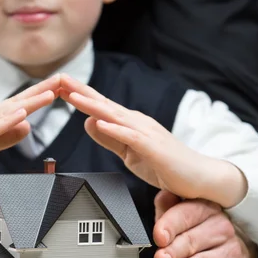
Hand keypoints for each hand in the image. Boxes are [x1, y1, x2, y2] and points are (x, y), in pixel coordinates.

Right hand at [0, 75, 60, 189]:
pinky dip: (7, 121)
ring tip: (54, 91)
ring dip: (31, 101)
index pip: (19, 106)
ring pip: (7, 111)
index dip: (41, 96)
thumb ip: (3, 138)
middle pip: (17, 102)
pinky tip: (22, 114)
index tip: (63, 88)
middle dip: (44, 90)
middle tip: (67, 78)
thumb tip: (26, 126)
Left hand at [58, 74, 247, 208]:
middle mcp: (137, 123)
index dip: (79, 96)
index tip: (58, 86)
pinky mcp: (153, 148)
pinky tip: (99, 122)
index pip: (100, 107)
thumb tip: (89, 123)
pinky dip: (113, 129)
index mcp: (130, 124)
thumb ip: (109, 139)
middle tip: (59, 79)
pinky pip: (130, 137)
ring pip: (114, 116)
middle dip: (80, 91)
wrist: (199, 178)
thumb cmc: (166, 166)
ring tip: (72, 95)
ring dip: (92, 104)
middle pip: (104, 104)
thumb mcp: (129, 154)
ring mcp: (146, 133)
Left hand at [152, 190, 257, 257]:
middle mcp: (222, 229)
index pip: (186, 215)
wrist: (233, 248)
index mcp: (206, 209)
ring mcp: (232, 253)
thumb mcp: (181, 213)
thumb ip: (168, 206)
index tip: (159, 237)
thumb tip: (164, 195)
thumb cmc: (199, 230)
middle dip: (174, 252)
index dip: (170, 226)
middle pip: (192, 241)